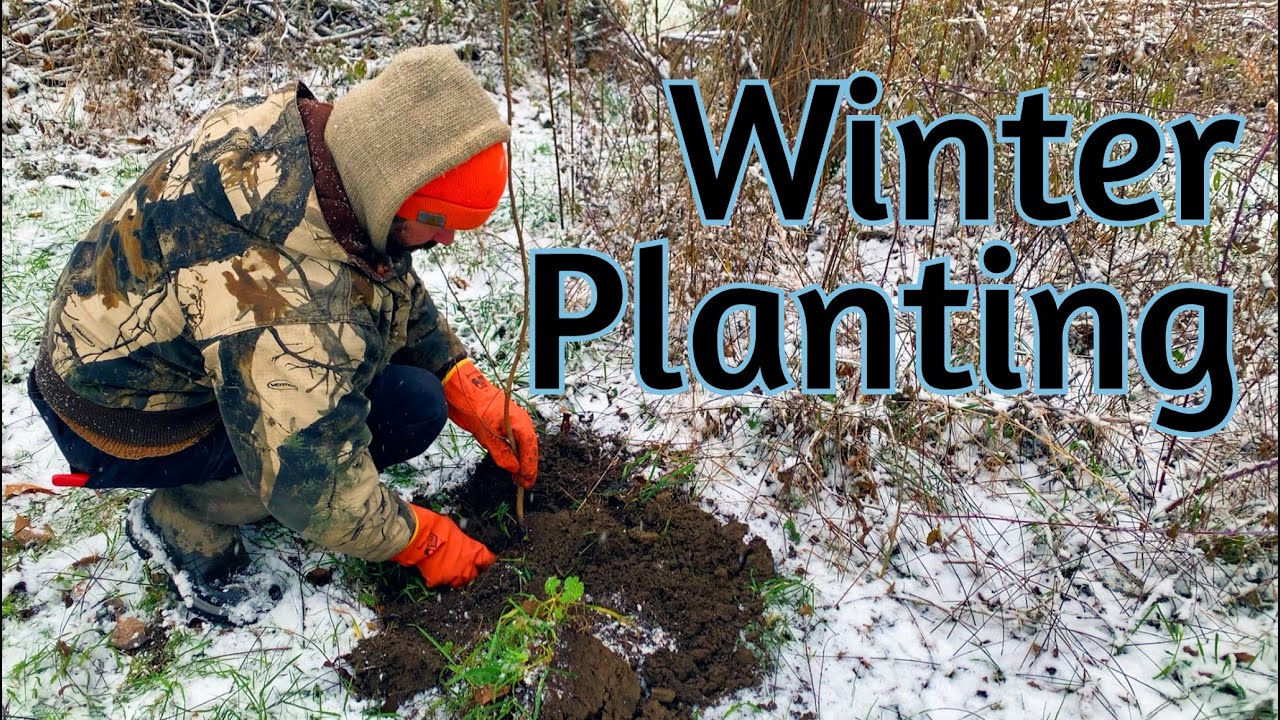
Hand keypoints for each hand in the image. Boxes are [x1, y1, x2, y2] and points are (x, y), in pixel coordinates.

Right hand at [391, 503, 495, 587]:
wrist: (420, 536)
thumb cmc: (438, 527)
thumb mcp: (456, 530)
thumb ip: (463, 540)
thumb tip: (462, 541)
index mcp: (473, 550)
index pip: (487, 559)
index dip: (488, 561)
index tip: (487, 562)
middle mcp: (466, 566)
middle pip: (474, 574)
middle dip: (472, 572)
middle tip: (467, 567)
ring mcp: (452, 575)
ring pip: (460, 582)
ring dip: (458, 578)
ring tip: (452, 572)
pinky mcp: (438, 581)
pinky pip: (442, 583)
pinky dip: (440, 579)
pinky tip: (436, 573)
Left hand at [442, 359, 538, 488]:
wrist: (463, 391)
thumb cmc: (475, 408)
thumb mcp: (486, 436)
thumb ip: (502, 454)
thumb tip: (514, 468)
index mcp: (520, 423)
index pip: (530, 448)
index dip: (530, 466)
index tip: (527, 481)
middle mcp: (521, 422)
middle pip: (530, 447)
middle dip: (528, 465)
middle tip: (524, 483)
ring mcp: (514, 422)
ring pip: (524, 444)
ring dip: (522, 460)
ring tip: (518, 476)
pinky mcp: (505, 423)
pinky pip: (516, 440)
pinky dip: (516, 452)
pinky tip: (512, 461)